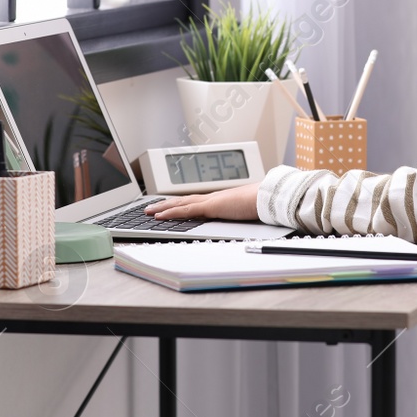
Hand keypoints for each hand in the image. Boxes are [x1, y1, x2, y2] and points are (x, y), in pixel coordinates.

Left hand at [144, 181, 261, 221]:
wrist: (268, 197)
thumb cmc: (262, 204)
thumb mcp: (247, 212)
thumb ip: (240, 214)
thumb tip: (242, 218)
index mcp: (220, 199)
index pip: (195, 201)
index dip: (181, 203)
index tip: (170, 205)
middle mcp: (212, 197)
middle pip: (183, 200)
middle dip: (166, 204)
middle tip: (151, 208)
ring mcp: (210, 201)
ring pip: (180, 204)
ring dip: (163, 208)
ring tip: (149, 212)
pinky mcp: (210, 207)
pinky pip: (186, 211)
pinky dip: (171, 213)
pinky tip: (159, 216)